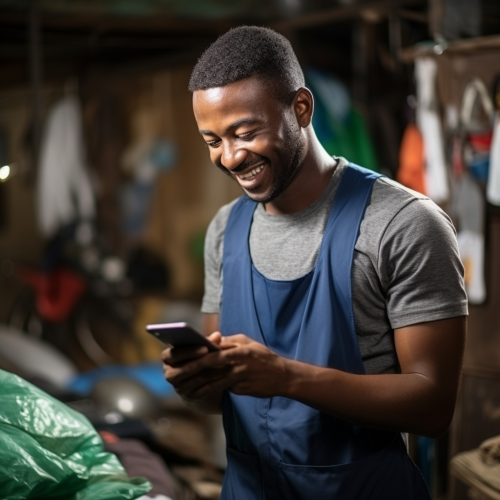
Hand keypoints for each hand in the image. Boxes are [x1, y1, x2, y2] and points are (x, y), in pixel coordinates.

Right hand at [161, 331, 226, 399]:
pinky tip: (226, 374)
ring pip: (197, 378)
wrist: (198, 380)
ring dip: (214, 370)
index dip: (189, 351)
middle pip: (185, 368)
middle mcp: (169, 374)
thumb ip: (207, 341)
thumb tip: (217, 335)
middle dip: (204, 362)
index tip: (205, 347)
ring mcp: (179, 387)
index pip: (173, 354)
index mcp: (167, 358)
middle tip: (220, 356)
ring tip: (227, 363)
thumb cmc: (197, 357)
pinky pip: (204, 389)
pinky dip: (216, 381)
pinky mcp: (190, 396)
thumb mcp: (200, 348)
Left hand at [165, 334, 288, 399]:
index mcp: (237, 351)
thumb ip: (228, 343)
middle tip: (174, 375)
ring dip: (195, 385)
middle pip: (208, 369)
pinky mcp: (240, 390)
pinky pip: (221, 389)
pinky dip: (207, 390)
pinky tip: (196, 392)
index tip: (181, 359)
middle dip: (189, 372)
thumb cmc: (263, 356)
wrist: (282, 376)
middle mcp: (236, 365)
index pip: (211, 354)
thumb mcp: (247, 342)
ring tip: (181, 387)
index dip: (195, 357)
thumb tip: (211, 342)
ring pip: (212, 383)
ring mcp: (238, 379)